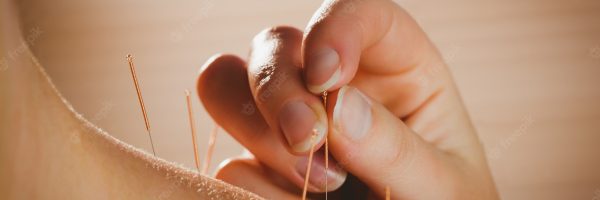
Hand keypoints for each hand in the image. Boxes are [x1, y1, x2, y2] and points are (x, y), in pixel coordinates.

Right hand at [197, 0, 498, 198]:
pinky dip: (259, 191)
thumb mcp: (442, 183)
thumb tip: (338, 108)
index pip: (356, 11)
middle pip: (274, 46)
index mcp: (394, 68)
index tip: (330, 75)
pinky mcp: (264, 167)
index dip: (335, 27)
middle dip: (278, 87)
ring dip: (259, 134)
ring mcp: (291, 124)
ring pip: (226, 87)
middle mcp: (333, 85)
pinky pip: (233, 165)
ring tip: (321, 184)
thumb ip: (396, 149)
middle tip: (306, 138)